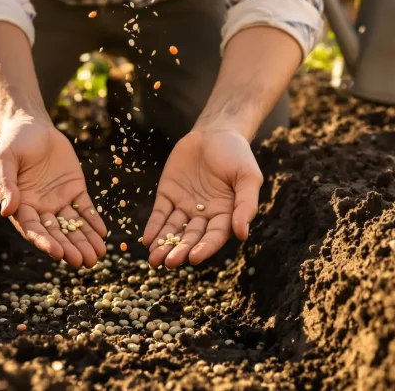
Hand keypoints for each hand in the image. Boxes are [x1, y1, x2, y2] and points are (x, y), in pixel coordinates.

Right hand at [0, 119, 106, 266]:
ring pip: (73, 226)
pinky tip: (103, 234)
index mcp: (20, 205)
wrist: (33, 125)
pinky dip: (94, 222)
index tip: (58, 253)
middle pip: (56, 233)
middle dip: (70, 248)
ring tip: (98, 256)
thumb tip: (6, 211)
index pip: (33, 229)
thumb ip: (5, 184)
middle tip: (83, 261)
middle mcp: (40, 208)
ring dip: (85, 241)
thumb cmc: (13, 142)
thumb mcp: (4, 159)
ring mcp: (58, 201)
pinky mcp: (75, 191)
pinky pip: (86, 209)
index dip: (45, 242)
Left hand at [142, 130, 262, 267]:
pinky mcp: (168, 195)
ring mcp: (185, 206)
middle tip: (167, 263)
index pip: (214, 236)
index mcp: (226, 215)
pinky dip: (153, 227)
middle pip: (190, 237)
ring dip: (163, 245)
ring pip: (173, 230)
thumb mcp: (248, 177)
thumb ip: (245, 205)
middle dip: (179, 250)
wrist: (215, 131)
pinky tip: (147, 240)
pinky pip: (159, 214)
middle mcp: (204, 215)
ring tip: (153, 259)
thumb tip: (242, 234)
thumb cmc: (237, 154)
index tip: (194, 258)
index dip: (205, 248)